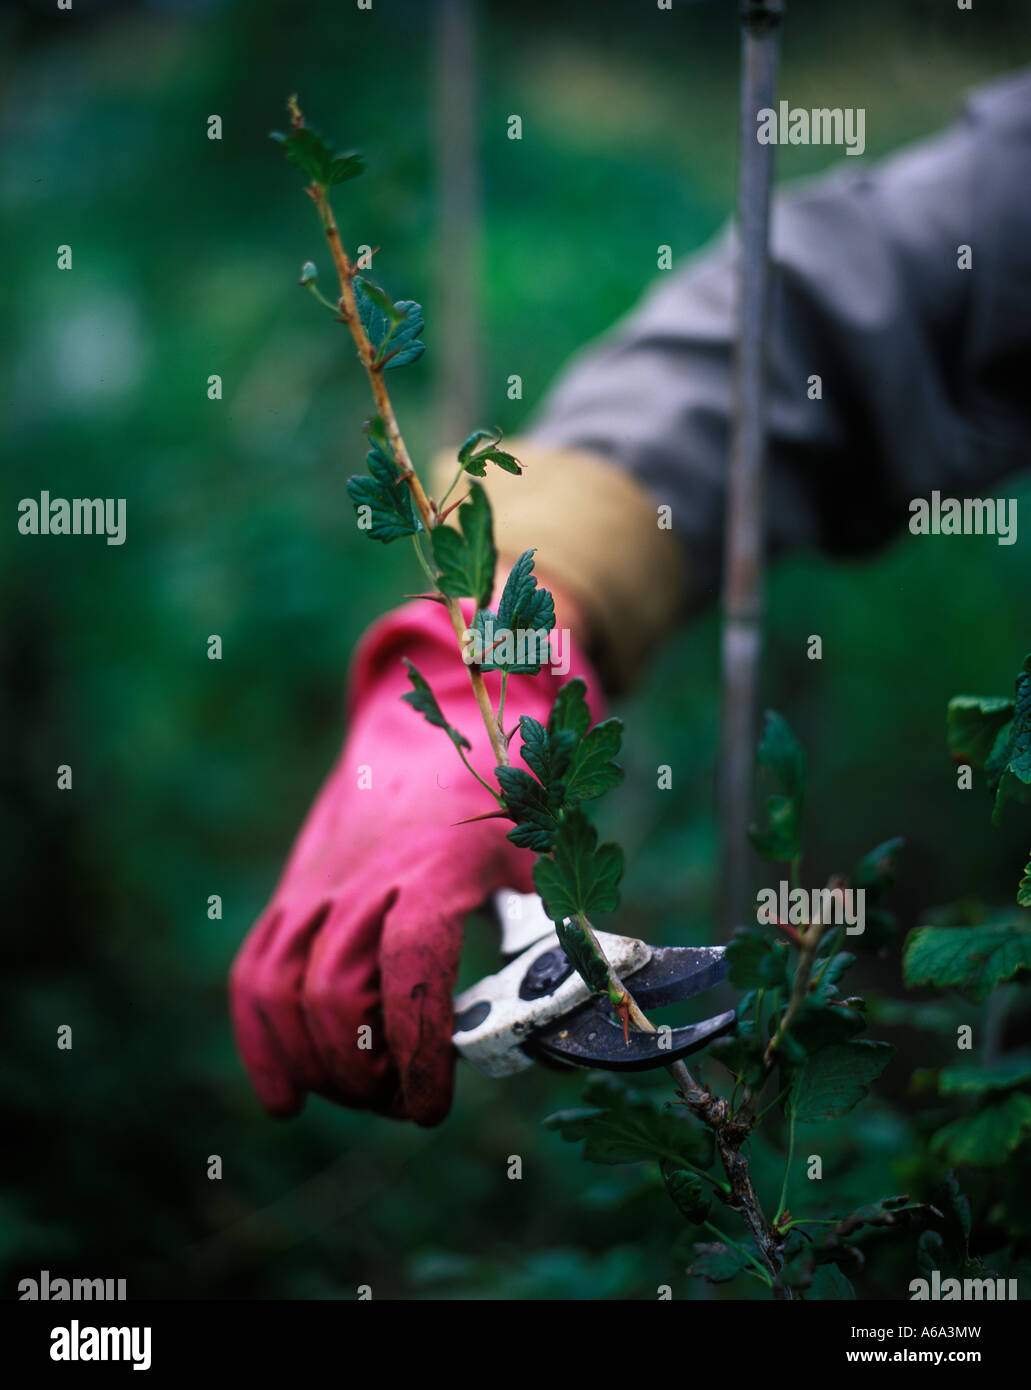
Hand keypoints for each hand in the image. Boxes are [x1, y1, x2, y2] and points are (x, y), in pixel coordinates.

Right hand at [229, 592, 601, 1124]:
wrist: (438, 715)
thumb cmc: (504, 789)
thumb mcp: (544, 850)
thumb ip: (559, 928)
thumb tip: (587, 1008)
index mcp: (436, 864)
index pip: (410, 967)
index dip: (416, 1047)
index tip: (432, 1104)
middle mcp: (366, 874)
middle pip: (334, 991)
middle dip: (366, 1071)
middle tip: (406, 1101)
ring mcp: (318, 881)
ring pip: (284, 988)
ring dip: (317, 1063)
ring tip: (363, 1094)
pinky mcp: (294, 890)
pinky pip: (255, 970)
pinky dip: (260, 1039)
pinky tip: (284, 1095)